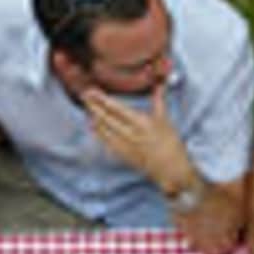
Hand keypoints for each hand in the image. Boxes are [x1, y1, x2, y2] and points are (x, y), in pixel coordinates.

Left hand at [73, 78, 187, 183]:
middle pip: (106, 118)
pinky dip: (98, 132)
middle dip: (93, 106)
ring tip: (87, 107)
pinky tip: (93, 125)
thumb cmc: (170, 143)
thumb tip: (160, 83)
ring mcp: (124, 145)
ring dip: (94, 117)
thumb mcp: (165, 119)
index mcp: (140, 122)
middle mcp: (129, 134)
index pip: (116, 108)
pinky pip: (105, 141)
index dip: (102, 99)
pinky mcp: (122, 155)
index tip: (91, 91)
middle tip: (83, 96)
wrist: (170, 169)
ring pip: (103, 129)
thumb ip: (159, 99)